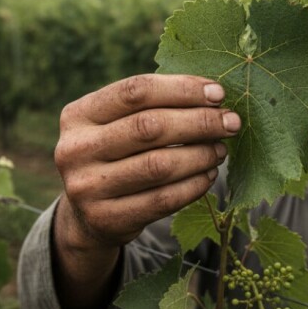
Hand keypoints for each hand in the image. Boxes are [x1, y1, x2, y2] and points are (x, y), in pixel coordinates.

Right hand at [53, 74, 240, 249]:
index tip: (218, 93)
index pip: (136, 91)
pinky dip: (193, 186)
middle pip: (149, 127)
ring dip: (200, 155)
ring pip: (159, 166)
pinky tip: (209, 175)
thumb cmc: (117, 153)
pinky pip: (162, 200)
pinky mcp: (106, 219)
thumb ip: (153, 106)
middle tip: (231, 122)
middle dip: (199, 122)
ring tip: (221, 149)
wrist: (87, 214)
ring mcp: (87, 188)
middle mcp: (76, 149)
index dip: (182, 89)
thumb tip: (214, 95)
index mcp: (78, 114)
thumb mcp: (117, 124)